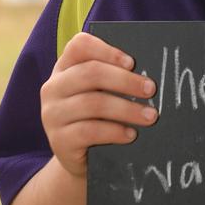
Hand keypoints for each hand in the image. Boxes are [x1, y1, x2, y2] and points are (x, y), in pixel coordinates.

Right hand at [40, 31, 157, 178]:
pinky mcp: (58, 140)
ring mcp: (52, 114)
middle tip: (151, 89)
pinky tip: (131, 134)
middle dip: (126, 80)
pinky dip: (115, 131)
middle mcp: (53, 87)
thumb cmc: (97, 117)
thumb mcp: (101, 93)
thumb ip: (114, 78)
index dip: (107, 51)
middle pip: (90, 73)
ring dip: (127, 109)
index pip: (79, 46)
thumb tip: (147, 73)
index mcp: (65, 67)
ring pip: (93, 103)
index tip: (132, 62)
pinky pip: (89, 131)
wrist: (80, 158)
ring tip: (150, 116)